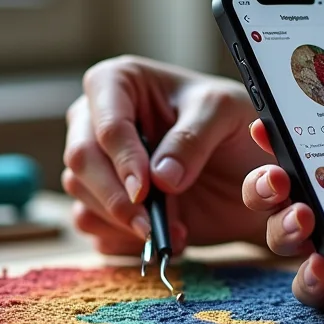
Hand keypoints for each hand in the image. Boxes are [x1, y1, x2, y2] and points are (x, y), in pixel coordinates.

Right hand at [63, 56, 268, 253]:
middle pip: (80, 159)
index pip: (106, 122)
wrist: (243, 168)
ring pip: (80, 195)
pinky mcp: (101, 200)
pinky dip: (125, 240)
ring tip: (173, 230)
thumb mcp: (225, 112)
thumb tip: (160, 177)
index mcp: (119, 83)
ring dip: (123, 222)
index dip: (123, 158)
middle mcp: (95, 119)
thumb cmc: (231, 122)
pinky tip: (164, 236)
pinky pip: (91, 224)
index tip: (145, 189)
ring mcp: (95, 162)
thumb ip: (192, 138)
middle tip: (148, 224)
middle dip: (114, 197)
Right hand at [240, 120, 323, 309]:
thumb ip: (322, 131)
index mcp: (308, 185)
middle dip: (284, 226)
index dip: (264, 186)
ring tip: (322, 266)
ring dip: (306, 274)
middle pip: (280, 233)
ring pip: (306, 274)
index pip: (269, 188)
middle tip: (303, 217)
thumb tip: (263, 127)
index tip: (277, 179)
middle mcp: (314, 223)